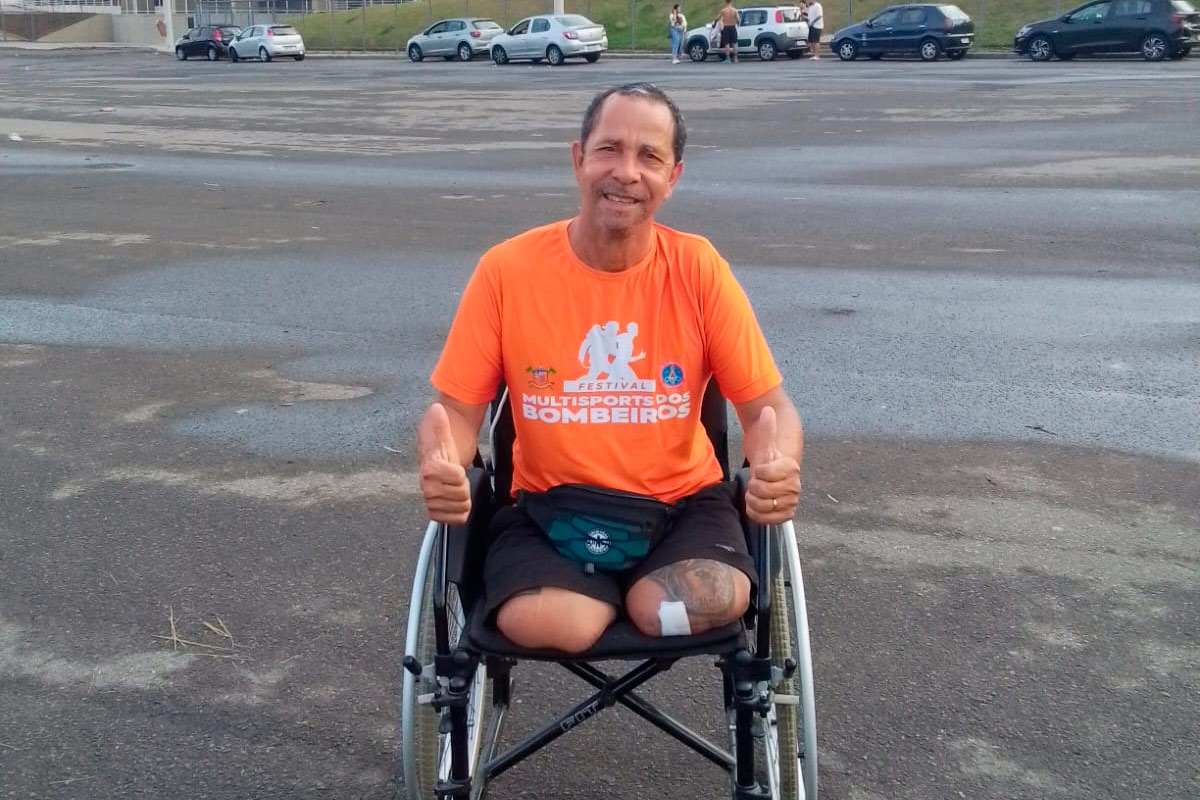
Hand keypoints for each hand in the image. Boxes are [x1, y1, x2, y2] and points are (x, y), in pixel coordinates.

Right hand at [419, 403, 470, 523]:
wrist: (441, 455)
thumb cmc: (443, 442)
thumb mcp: (442, 428)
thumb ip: (440, 421)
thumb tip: (438, 409)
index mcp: (429, 468)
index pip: (458, 478)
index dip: (462, 472)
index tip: (456, 466)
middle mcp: (427, 487)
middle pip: (461, 495)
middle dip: (464, 485)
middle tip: (457, 477)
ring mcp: (431, 501)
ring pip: (460, 508)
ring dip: (463, 498)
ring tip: (456, 487)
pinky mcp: (436, 512)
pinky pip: (455, 520)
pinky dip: (460, 513)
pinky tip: (456, 501)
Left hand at [745, 405, 801, 523]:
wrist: (774, 476)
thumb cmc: (769, 459)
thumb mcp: (766, 443)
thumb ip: (767, 427)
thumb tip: (767, 409)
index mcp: (791, 467)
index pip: (764, 472)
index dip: (757, 471)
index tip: (759, 469)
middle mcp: (795, 486)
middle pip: (762, 490)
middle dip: (753, 486)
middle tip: (756, 482)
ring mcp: (791, 502)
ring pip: (762, 505)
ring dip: (754, 499)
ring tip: (757, 493)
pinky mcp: (786, 515)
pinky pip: (765, 519)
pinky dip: (756, 512)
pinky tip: (757, 504)